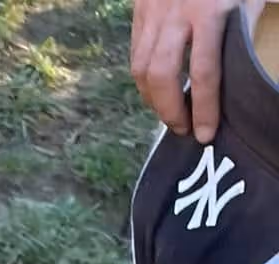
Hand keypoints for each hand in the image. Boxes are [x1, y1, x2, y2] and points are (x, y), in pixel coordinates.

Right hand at [131, 0, 236, 141]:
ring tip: (167, 112)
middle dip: (170, 110)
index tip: (204, 134)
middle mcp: (177, 13)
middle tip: (182, 128)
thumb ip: (244, 27)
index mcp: (211, 11)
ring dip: (152, 98)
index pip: (203, 72)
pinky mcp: (141, 9)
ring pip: (142, 68)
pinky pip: (136, 53)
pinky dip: (144, 78)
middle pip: (162, 75)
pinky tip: (156, 88)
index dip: (203, 108)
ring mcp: (154, 11)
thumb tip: (242, 73)